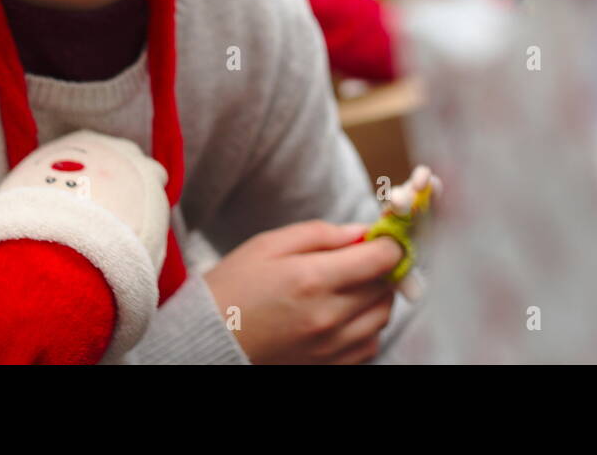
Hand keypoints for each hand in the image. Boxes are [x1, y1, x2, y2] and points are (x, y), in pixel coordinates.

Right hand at [203, 220, 400, 363]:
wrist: (208, 338)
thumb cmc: (234, 287)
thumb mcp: (270, 244)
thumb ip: (321, 234)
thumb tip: (361, 231)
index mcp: (313, 279)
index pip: (381, 259)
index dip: (388, 243)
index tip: (381, 238)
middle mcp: (327, 316)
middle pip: (386, 287)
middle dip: (380, 268)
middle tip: (360, 259)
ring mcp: (329, 346)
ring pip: (383, 317)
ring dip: (376, 298)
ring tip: (350, 287)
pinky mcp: (328, 365)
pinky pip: (370, 345)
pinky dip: (367, 327)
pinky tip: (344, 314)